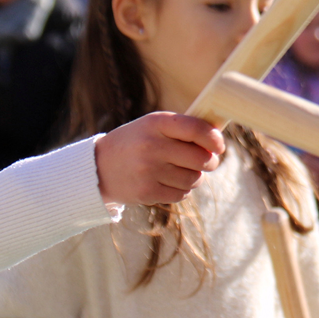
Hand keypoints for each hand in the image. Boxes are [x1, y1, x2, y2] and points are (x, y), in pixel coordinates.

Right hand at [95, 112, 223, 205]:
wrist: (98, 167)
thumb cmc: (136, 143)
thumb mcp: (153, 126)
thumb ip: (183, 129)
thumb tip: (219, 139)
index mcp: (155, 123)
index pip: (196, 129)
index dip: (214, 139)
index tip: (220, 146)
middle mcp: (152, 146)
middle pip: (201, 158)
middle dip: (210, 161)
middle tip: (208, 161)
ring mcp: (148, 171)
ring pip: (194, 179)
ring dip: (195, 177)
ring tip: (182, 171)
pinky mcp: (147, 192)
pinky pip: (181, 194)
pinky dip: (181, 190)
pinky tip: (169, 182)